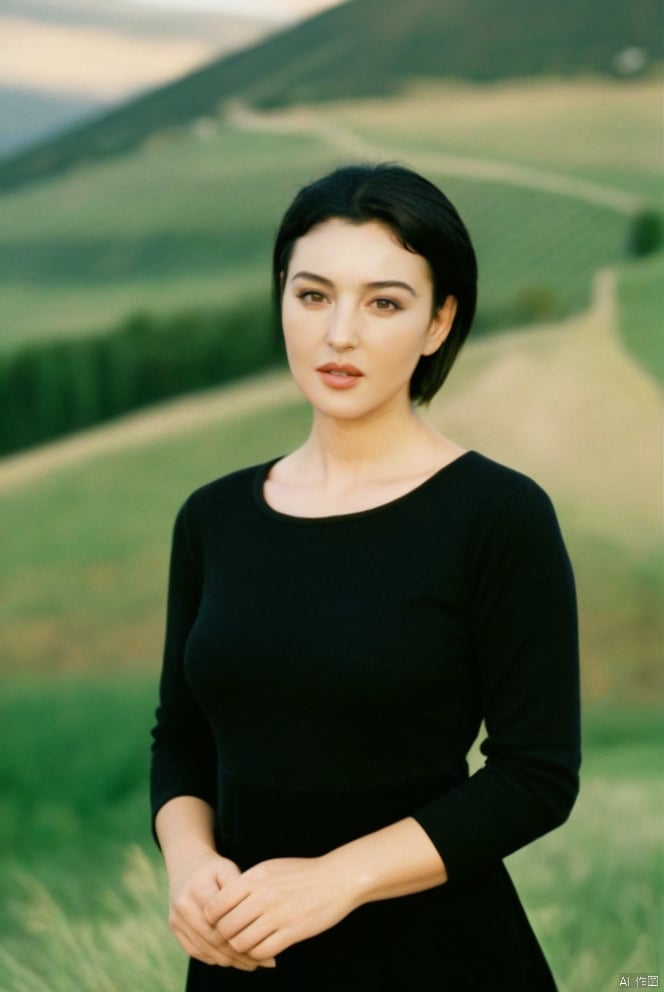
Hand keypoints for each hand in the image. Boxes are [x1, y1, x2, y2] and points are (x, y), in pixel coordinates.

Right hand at [168, 850, 276, 970]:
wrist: (186, 864)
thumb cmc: (214, 868)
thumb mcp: (228, 869)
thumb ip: (240, 889)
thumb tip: (258, 914)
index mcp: (198, 888)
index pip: (222, 921)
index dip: (243, 934)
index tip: (263, 941)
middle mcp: (183, 905)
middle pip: (213, 939)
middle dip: (238, 953)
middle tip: (261, 960)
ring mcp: (176, 918)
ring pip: (205, 949)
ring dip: (228, 960)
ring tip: (250, 963)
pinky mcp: (174, 927)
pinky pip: (195, 951)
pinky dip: (214, 958)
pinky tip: (232, 959)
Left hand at [203, 856, 357, 960]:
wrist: (337, 879)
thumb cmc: (301, 873)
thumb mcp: (270, 868)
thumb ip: (247, 884)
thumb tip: (222, 902)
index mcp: (255, 877)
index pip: (217, 904)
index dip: (212, 918)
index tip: (218, 922)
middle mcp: (264, 895)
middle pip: (226, 927)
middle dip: (225, 936)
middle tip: (231, 936)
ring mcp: (278, 914)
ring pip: (241, 943)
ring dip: (240, 947)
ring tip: (247, 943)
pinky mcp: (292, 931)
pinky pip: (262, 951)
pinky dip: (257, 953)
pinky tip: (262, 947)